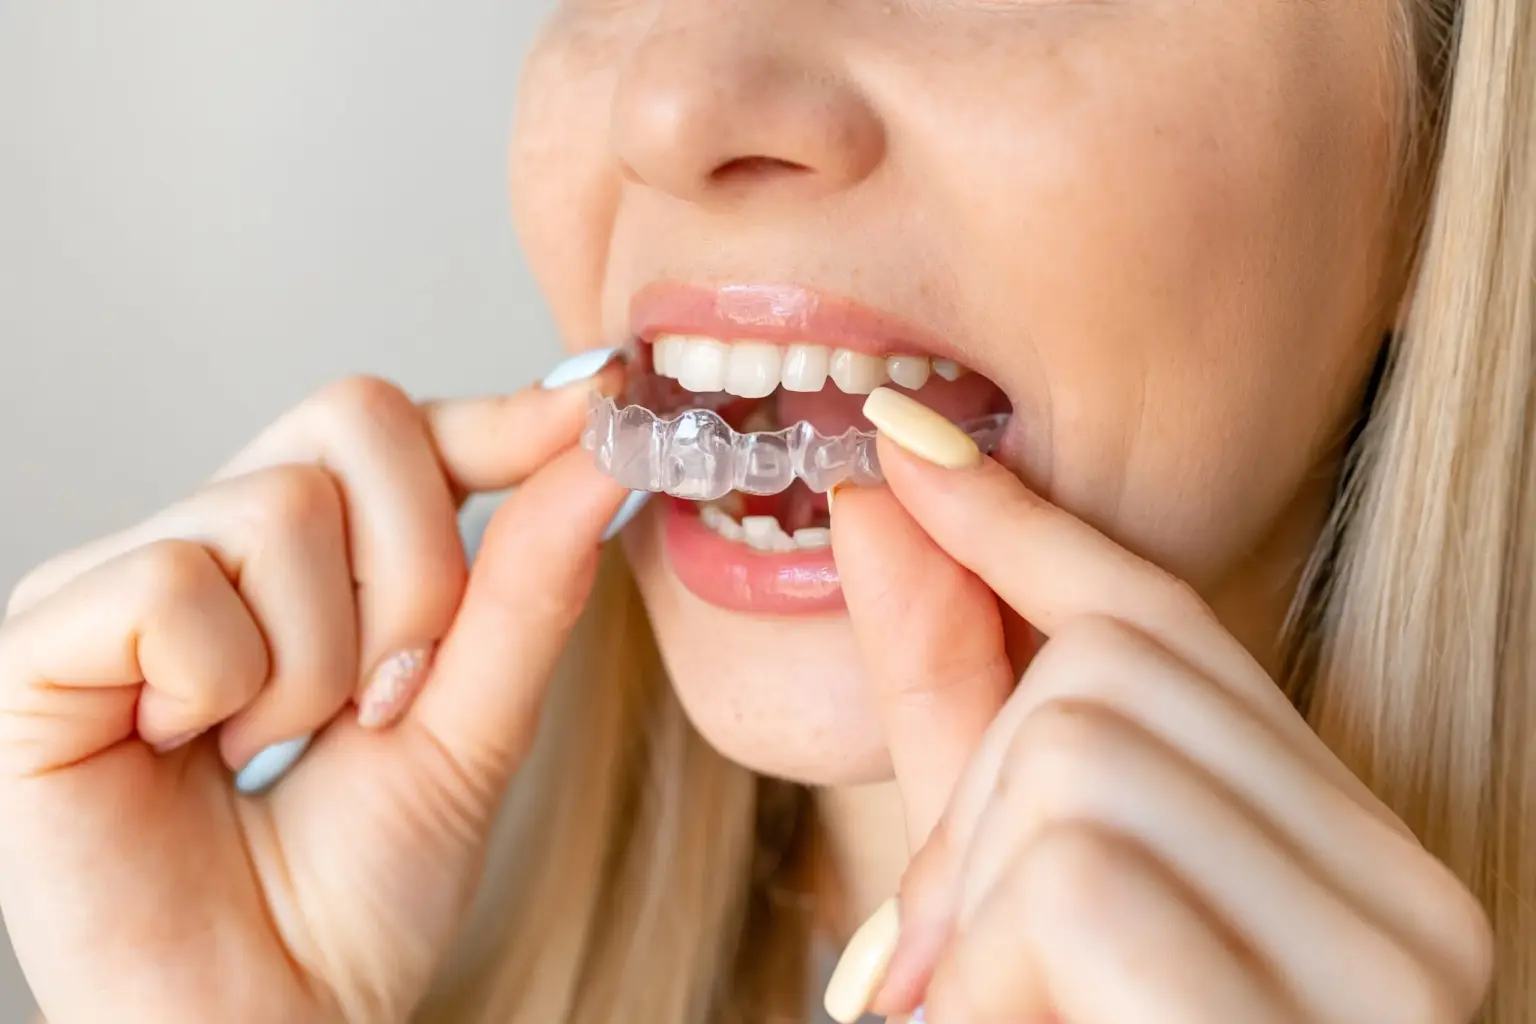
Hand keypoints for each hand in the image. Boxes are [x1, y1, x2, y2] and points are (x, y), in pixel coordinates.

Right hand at [0, 365, 629, 1023]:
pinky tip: (188, 751)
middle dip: (418, 574)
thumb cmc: (361, 893)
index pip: (398, 428)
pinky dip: (225, 686)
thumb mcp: (474, 726)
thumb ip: (525, 586)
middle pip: (352, 422)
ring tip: (275, 744)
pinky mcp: (38, 643)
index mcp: (304, 561)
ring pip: (278, 507)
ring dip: (323, 660)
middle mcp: (207, 547)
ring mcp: (116, 585)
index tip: (592, 403)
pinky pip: (174, 586)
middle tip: (386, 698)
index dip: (494, 415)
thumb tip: (596, 444)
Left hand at [825, 389, 1493, 1022]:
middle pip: (1105, 670)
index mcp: (1347, 856)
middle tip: (947, 968)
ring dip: (968, 902)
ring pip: (1078, 753)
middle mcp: (1410, 890)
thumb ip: (948, 704)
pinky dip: (986, 971)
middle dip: (966, 808)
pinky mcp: (1335, 1010)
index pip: (1168, 623)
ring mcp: (1393, 954)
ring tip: (988, 1013)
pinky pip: (1080, 874)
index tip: (910, 446)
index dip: (1020, 528)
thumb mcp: (985, 888)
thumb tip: (877, 494)